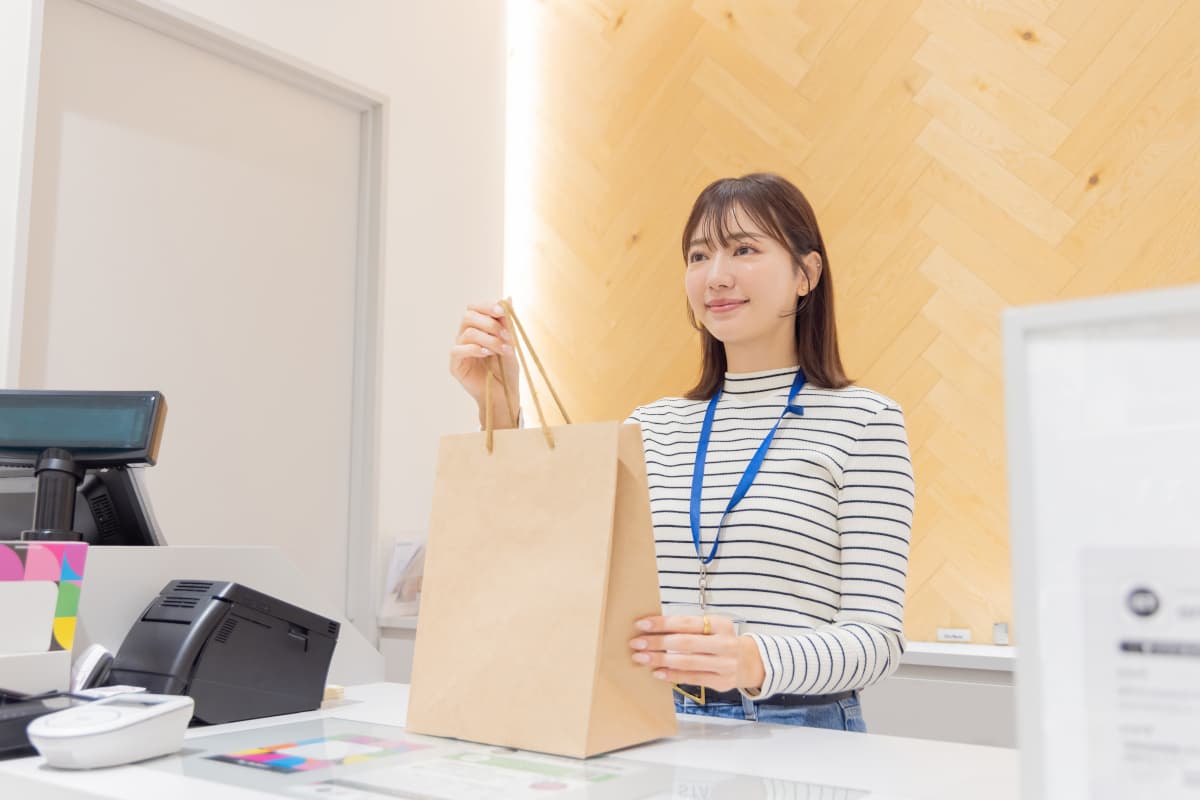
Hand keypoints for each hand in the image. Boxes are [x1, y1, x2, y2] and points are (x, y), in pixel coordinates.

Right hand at [450, 301, 520, 427]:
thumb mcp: (510, 344)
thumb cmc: (507, 370)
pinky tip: (488, 354)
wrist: (504, 395)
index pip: (474, 308)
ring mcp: (459, 350)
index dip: (487, 306)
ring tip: (504, 349)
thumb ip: (507, 323)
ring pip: (467, 333)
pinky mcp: (455, 365)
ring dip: (489, 338)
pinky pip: (458, 350)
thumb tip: (508, 298)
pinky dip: (475, 349)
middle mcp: (466, 337)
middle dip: (489, 322)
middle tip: (506, 334)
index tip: (502, 311)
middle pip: (468, 316)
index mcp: (478, 329)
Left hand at [629, 614, 764, 692]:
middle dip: (657, 642)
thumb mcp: (712, 627)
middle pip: (685, 643)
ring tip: (641, 658)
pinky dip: (673, 675)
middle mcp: (724, 643)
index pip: (686, 623)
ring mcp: (724, 664)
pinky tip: (657, 672)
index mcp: (720, 624)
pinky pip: (692, 678)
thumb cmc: (721, 640)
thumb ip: (689, 627)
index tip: (641, 625)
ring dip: (660, 660)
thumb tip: (654, 628)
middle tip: (636, 643)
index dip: (662, 624)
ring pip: (687, 662)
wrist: (750, 662)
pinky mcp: (721, 682)